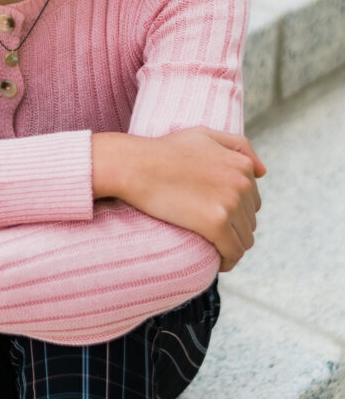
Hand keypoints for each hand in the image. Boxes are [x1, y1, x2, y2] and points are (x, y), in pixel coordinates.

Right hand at [93, 127, 265, 271]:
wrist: (135, 165)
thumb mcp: (204, 135)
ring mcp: (230, 203)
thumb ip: (238, 146)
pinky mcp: (216, 223)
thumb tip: (263, 172)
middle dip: (234, 229)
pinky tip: (218, 263)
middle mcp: (242, 183)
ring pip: (245, 239)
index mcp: (241, 165)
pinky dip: (228, 260)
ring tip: (213, 250)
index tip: (216, 218)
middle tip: (209, 234)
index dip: (235, 212)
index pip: (252, 200)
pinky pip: (234, 252)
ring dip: (232, 247)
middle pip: (250, 221)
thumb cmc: (163, 151)